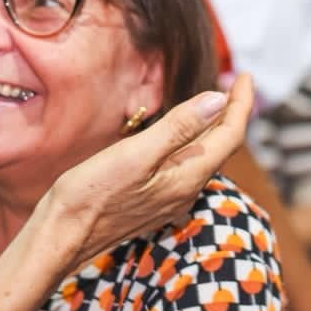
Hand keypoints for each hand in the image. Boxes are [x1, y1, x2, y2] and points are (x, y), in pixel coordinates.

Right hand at [39, 74, 253, 267]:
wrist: (63, 235)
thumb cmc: (93, 193)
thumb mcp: (136, 154)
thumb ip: (178, 127)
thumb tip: (218, 100)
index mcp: (187, 177)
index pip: (229, 136)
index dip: (241, 104)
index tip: (247, 76)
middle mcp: (185, 191)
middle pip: (221, 147)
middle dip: (232, 114)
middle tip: (236, 85)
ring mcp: (170, 198)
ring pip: (203, 157)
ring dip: (213, 129)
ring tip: (215, 104)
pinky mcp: (153, 200)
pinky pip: (185, 166)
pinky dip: (192, 143)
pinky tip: (180, 136)